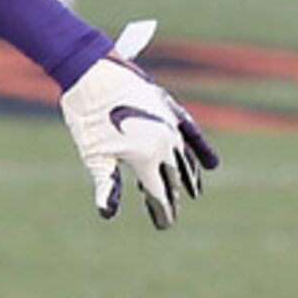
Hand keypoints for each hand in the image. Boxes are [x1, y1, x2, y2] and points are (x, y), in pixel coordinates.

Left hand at [57, 30, 216, 229]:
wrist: (93, 72)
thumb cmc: (88, 116)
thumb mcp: (94, 155)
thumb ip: (107, 185)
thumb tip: (107, 214)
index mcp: (146, 157)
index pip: (159, 192)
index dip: (162, 211)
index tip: (164, 226)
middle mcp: (164, 142)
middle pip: (172, 177)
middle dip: (171, 196)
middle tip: (168, 212)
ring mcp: (169, 124)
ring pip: (183, 156)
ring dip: (187, 175)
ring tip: (193, 191)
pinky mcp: (168, 109)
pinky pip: (190, 132)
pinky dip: (200, 148)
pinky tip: (210, 162)